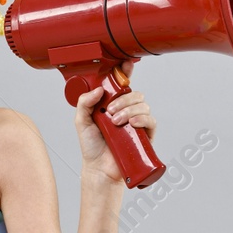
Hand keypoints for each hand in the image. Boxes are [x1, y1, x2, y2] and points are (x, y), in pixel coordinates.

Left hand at [75, 61, 155, 182]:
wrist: (99, 168)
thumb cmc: (92, 146)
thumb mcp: (81, 121)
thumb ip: (84, 102)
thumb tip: (98, 90)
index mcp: (113, 104)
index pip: (123, 84)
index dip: (126, 72)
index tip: (125, 65)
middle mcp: (127, 111)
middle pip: (135, 94)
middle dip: (124, 99)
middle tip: (111, 111)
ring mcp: (137, 123)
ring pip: (143, 105)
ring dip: (129, 110)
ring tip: (116, 122)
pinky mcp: (145, 135)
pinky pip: (151, 121)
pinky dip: (142, 119)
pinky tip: (132, 124)